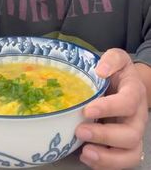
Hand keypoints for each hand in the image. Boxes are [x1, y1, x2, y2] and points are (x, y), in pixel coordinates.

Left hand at [75, 48, 147, 168]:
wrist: (124, 85)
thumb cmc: (117, 72)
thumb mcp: (116, 58)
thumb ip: (111, 60)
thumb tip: (101, 71)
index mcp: (134, 93)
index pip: (128, 102)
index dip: (109, 108)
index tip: (87, 110)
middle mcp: (138, 116)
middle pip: (130, 134)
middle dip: (105, 136)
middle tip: (80, 131)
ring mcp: (133, 133)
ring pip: (130, 154)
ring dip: (107, 157)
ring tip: (85, 153)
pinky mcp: (125, 146)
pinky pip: (123, 163)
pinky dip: (105, 164)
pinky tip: (86, 157)